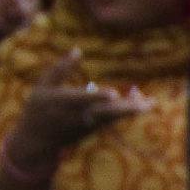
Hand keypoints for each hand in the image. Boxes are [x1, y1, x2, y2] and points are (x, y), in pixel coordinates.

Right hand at [7, 59, 147, 173]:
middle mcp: (79, 115)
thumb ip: (60, 69)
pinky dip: (128, 111)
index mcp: (63, 102)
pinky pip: (114, 120)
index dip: (98, 97)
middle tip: (146, 105)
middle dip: (127, 109)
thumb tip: (77, 50)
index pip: (83, 99)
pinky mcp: (95, 129)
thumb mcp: (43, 86)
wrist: (38, 139)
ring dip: (133, 110)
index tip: (113, 93)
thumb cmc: (38, 107)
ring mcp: (89, 124)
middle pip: (106, 113)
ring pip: (114, 118)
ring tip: (152, 102)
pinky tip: (143, 103)